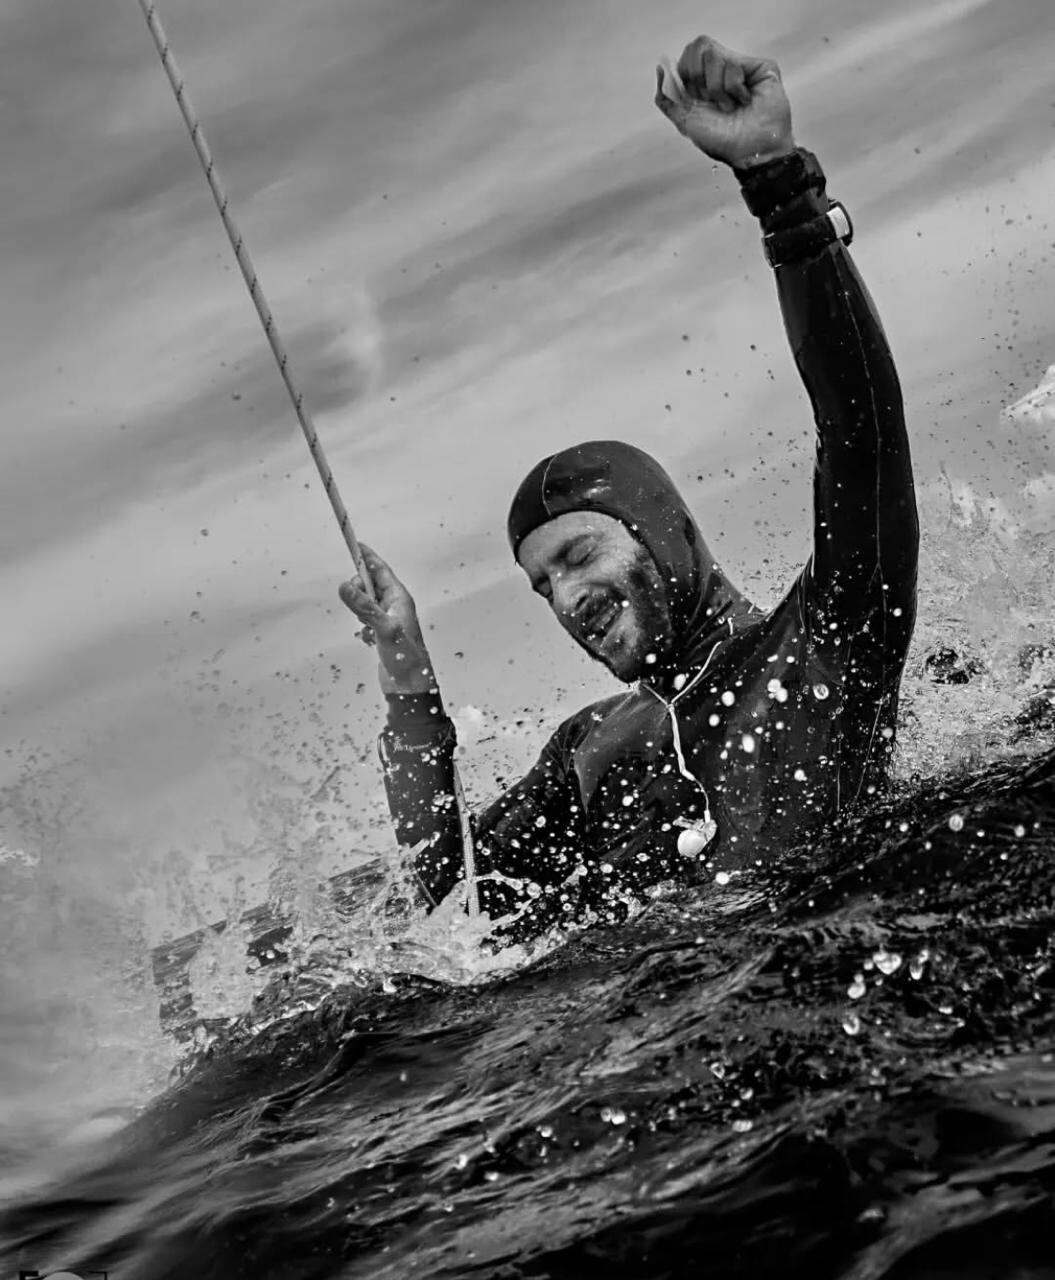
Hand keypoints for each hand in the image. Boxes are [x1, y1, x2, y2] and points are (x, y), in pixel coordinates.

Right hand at [338, 545, 437, 694]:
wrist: (410, 685)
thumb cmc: (405, 657)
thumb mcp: (383, 628)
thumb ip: (363, 606)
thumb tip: (345, 585)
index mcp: (400, 599)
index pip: (381, 571)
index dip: (368, 558)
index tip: (356, 545)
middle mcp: (395, 606)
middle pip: (371, 584)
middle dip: (359, 589)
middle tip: (354, 603)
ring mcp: (388, 620)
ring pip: (366, 603)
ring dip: (359, 610)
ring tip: (365, 626)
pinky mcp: (381, 633)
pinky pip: (365, 620)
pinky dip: (361, 626)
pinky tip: (367, 638)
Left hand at [655, 36, 793, 168]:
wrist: (747, 152)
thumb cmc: (721, 141)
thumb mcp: (684, 121)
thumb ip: (667, 97)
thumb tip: (661, 68)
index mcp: (702, 81)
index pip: (687, 55)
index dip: (687, 75)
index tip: (697, 98)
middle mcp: (720, 70)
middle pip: (698, 46)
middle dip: (699, 78)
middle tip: (712, 100)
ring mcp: (740, 67)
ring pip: (714, 56)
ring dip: (717, 90)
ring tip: (730, 106)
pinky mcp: (758, 67)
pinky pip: (733, 66)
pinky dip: (734, 89)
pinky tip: (744, 101)